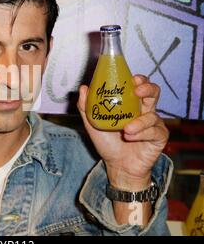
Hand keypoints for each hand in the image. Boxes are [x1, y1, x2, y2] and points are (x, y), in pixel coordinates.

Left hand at [77, 75, 168, 189]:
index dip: (139, 79)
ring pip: (153, 114)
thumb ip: (87, 107)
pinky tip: (131, 137)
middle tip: (137, 91)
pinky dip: (142, 133)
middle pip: (153, 92)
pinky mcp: (159, 137)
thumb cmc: (107, 143)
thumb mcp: (93, 124)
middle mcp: (144, 110)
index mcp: (130, 104)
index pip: (138, 85)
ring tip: (126, 130)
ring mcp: (153, 124)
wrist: (117, 165)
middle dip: (147, 88)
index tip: (132, 78)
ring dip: (139, 122)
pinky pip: (155, 131)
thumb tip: (83, 88)